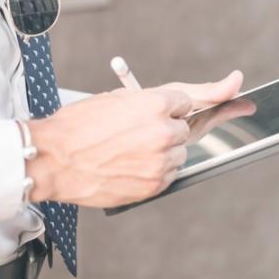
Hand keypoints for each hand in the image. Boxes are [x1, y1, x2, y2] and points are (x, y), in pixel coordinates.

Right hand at [25, 70, 245, 207]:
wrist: (54, 159)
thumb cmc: (78, 126)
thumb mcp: (115, 98)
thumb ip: (150, 100)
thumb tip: (186, 100)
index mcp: (154, 103)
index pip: (187, 99)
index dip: (185, 102)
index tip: (224, 94)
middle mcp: (163, 131)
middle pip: (185, 127)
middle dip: (168, 127)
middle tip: (141, 131)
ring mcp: (161, 160)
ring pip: (179, 152)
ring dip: (163, 150)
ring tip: (126, 149)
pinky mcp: (156, 184)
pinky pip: (170, 173)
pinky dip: (156, 169)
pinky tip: (129, 164)